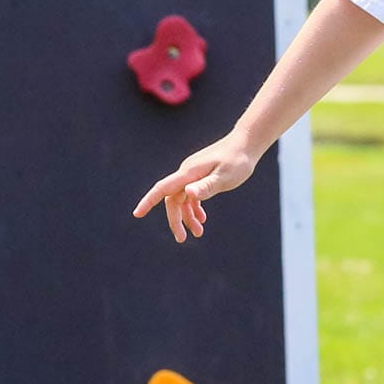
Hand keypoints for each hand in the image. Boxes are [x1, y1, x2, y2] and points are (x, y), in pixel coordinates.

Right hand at [131, 136, 261, 242]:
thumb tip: (188, 194)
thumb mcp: (224, 176)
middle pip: (172, 200)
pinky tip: (202, 219)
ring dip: (187, 217)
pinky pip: (190, 195)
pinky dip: (194, 208)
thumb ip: (206, 186)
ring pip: (182, 199)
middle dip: (175, 220)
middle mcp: (187, 173)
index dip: (148, 202)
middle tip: (182, 239)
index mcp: (189, 173)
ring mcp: (192, 175)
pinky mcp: (200, 176)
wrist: (246, 144)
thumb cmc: (237, 160)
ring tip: (198, 232)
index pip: (163, 189)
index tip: (137, 214)